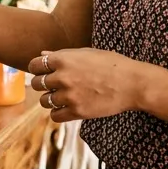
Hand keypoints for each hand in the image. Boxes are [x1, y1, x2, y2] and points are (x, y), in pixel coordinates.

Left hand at [27, 48, 143, 122]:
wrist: (132, 83)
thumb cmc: (112, 64)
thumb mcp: (86, 53)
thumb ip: (62, 55)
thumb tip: (43, 55)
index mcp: (63, 59)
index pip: (35, 65)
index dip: (37, 69)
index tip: (42, 72)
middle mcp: (62, 77)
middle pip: (36, 84)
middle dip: (42, 84)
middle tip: (53, 85)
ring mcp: (69, 95)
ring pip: (44, 101)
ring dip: (50, 99)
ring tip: (62, 97)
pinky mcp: (77, 111)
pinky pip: (55, 116)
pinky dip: (59, 113)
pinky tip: (67, 108)